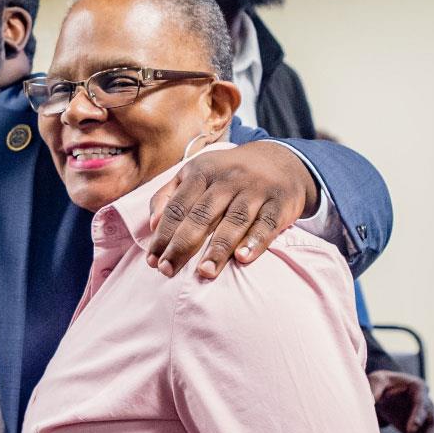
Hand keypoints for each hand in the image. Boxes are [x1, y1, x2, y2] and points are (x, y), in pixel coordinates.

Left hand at [148, 141, 317, 277]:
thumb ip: (168, 196)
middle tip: (168, 270)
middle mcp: (227, 180)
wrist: (281, 160)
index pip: (177, 207)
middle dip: (182, 244)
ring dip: (218, 248)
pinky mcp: (279, 203)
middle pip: (202, 215)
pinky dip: (255, 241)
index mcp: (201, 172)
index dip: (163, 234)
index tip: (152, 260)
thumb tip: (152, 225)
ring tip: (204, 272)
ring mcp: (255, 190)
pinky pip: (266, 223)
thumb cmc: (227, 175)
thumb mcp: (194, 173)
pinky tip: (242, 258)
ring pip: (234, 220)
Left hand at [368, 370, 433, 432]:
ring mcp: (428, 417)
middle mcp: (427, 402)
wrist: (384, 392)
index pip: (421, 401)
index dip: (418, 415)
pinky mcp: (425, 429)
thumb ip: (373, 390)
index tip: (411, 431)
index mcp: (416, 387)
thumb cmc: (380, 384)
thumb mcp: (375, 382)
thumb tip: (369, 401)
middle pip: (432, 420)